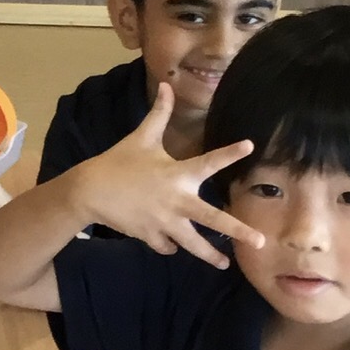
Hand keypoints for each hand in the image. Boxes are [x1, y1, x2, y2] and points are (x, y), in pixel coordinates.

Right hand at [70, 85, 263, 267]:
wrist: (89, 191)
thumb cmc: (117, 162)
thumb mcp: (140, 137)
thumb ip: (159, 114)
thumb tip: (166, 85)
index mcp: (177, 174)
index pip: (209, 162)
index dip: (230, 153)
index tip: (249, 145)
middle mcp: (176, 200)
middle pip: (213, 220)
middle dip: (238, 231)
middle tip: (260, 242)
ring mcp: (163, 221)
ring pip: (192, 243)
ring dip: (208, 255)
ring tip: (223, 264)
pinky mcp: (149, 235)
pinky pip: (166, 245)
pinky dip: (169, 246)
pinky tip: (172, 246)